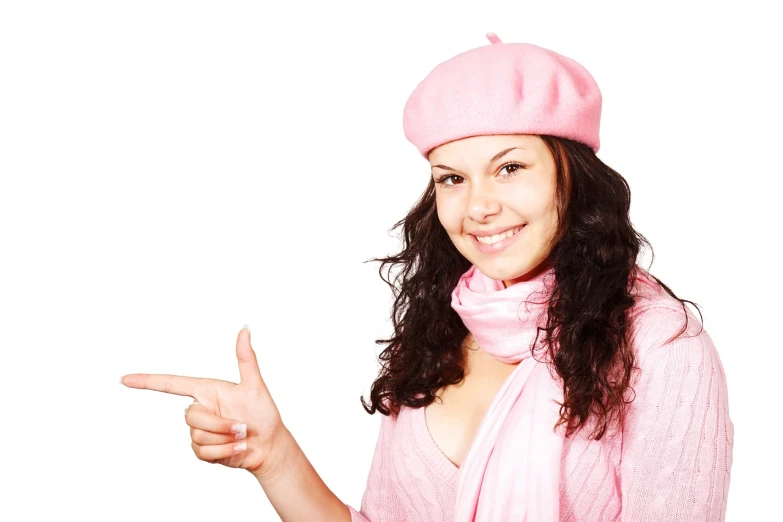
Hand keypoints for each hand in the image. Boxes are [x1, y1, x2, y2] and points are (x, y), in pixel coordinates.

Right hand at [121, 326, 285, 476]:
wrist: (269, 446)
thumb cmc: (264, 414)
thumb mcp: (255, 385)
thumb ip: (246, 358)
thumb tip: (244, 328)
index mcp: (207, 391)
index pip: (171, 383)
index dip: (147, 381)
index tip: (124, 379)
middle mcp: (201, 409)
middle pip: (191, 416)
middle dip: (220, 424)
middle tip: (242, 426)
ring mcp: (199, 431)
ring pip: (197, 436)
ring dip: (225, 439)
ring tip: (242, 436)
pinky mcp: (202, 451)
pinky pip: (202, 453)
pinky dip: (224, 452)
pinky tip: (238, 448)